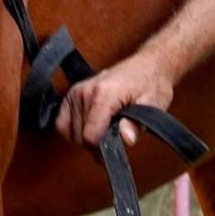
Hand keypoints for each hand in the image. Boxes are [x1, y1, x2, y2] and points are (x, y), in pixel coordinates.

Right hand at [55, 48, 175, 150]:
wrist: (147, 65)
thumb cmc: (151, 84)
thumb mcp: (153, 105)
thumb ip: (137, 124)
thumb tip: (127, 139)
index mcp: (104, 94)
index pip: (89, 136)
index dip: (102, 150)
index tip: (115, 148)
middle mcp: (86, 91)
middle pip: (79, 137)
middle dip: (96, 145)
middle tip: (114, 137)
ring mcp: (77, 91)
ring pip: (70, 132)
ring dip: (85, 137)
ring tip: (105, 128)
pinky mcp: (73, 93)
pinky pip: (61, 122)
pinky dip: (72, 130)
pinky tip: (89, 127)